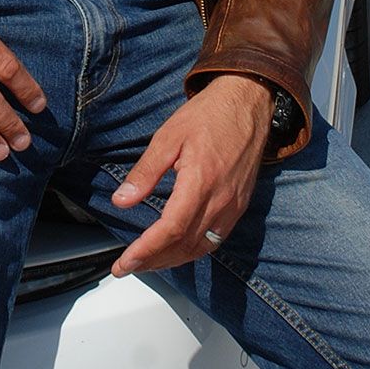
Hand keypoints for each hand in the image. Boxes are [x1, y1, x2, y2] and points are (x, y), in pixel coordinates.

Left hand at [109, 75, 272, 274]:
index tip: (124, 262)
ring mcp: (233, 205)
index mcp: (201, 181)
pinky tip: (177, 249)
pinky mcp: (240, 205)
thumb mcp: (168, 137)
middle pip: (185, 245)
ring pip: (202, 248)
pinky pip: (216, 239)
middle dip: (154, 261)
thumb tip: (122, 200)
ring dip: (173, 260)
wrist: (247, 102)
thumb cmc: (209, 114)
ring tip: (147, 262)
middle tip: (128, 266)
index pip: (171, 230)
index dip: (146, 251)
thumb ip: (145, 172)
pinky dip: (193, 251)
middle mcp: (221, 200)